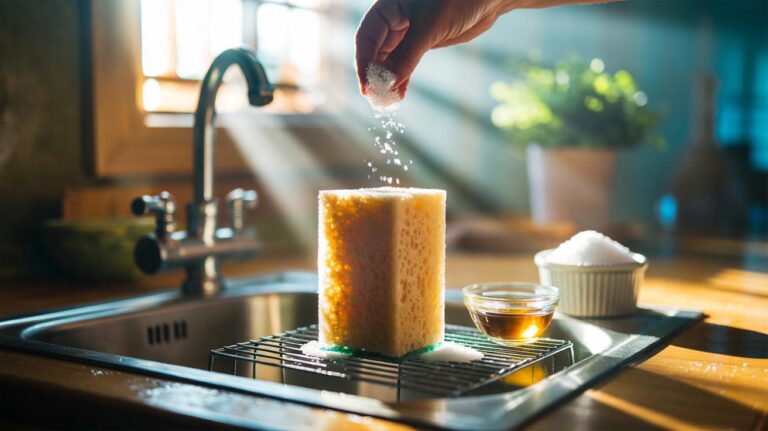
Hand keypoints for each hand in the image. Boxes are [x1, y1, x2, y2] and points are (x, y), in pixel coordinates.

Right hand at [355, 0, 514, 96]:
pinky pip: (406, 62)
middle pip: (376, 50)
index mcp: (388, 6)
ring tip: (387, 100)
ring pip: (390, 58)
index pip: (366, 37)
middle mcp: (395, 18)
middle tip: (377, 98)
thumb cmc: (458, 0)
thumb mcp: (429, 28)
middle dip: (375, 75)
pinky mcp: (423, 41)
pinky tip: (399, 93)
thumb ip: (407, 55)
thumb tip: (386, 83)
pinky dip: (402, 77)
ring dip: (388, 79)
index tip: (366, 86)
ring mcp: (408, 30)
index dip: (363, 62)